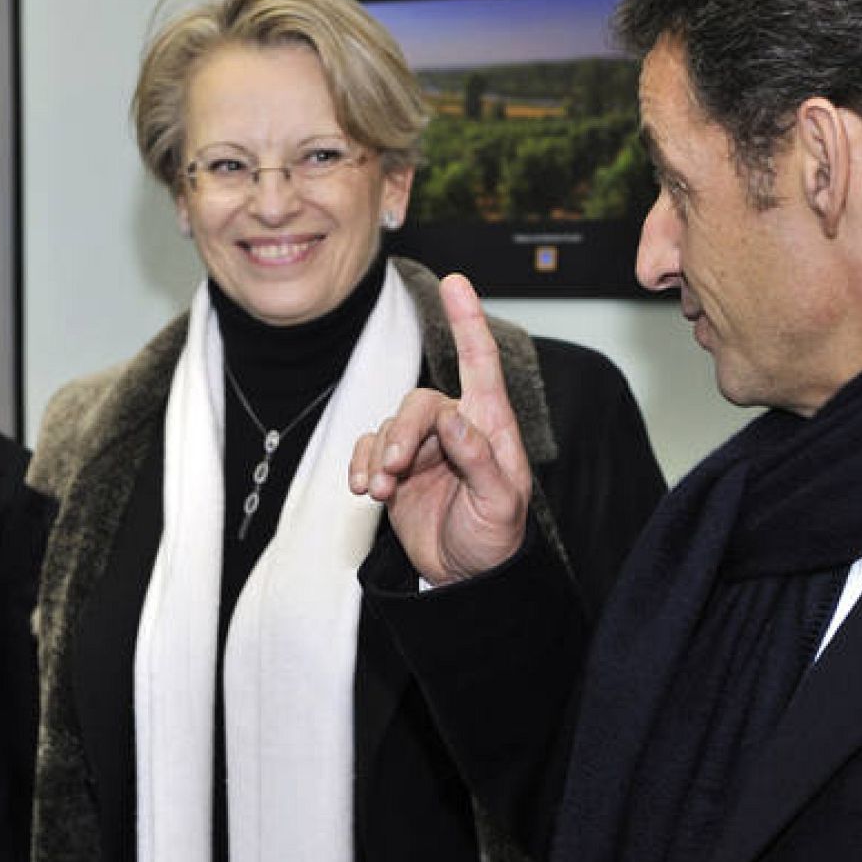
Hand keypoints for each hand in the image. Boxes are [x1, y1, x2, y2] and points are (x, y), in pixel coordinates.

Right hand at [350, 274, 531, 584]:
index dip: (468, 321)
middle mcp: (455, 427)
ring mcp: (422, 446)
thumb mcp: (499, 505)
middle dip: (401, 433)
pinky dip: (362, 465)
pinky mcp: (395, 466)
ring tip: (380, 492)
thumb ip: (479, 460)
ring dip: (379, 456)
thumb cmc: (494, 538)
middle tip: (392, 472)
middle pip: (419, 403)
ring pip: (389, 426)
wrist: (463, 578)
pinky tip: (364, 490)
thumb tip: (454, 418)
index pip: (479, 363)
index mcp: (490, 425)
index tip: (455, 283)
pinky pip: (369, 448)